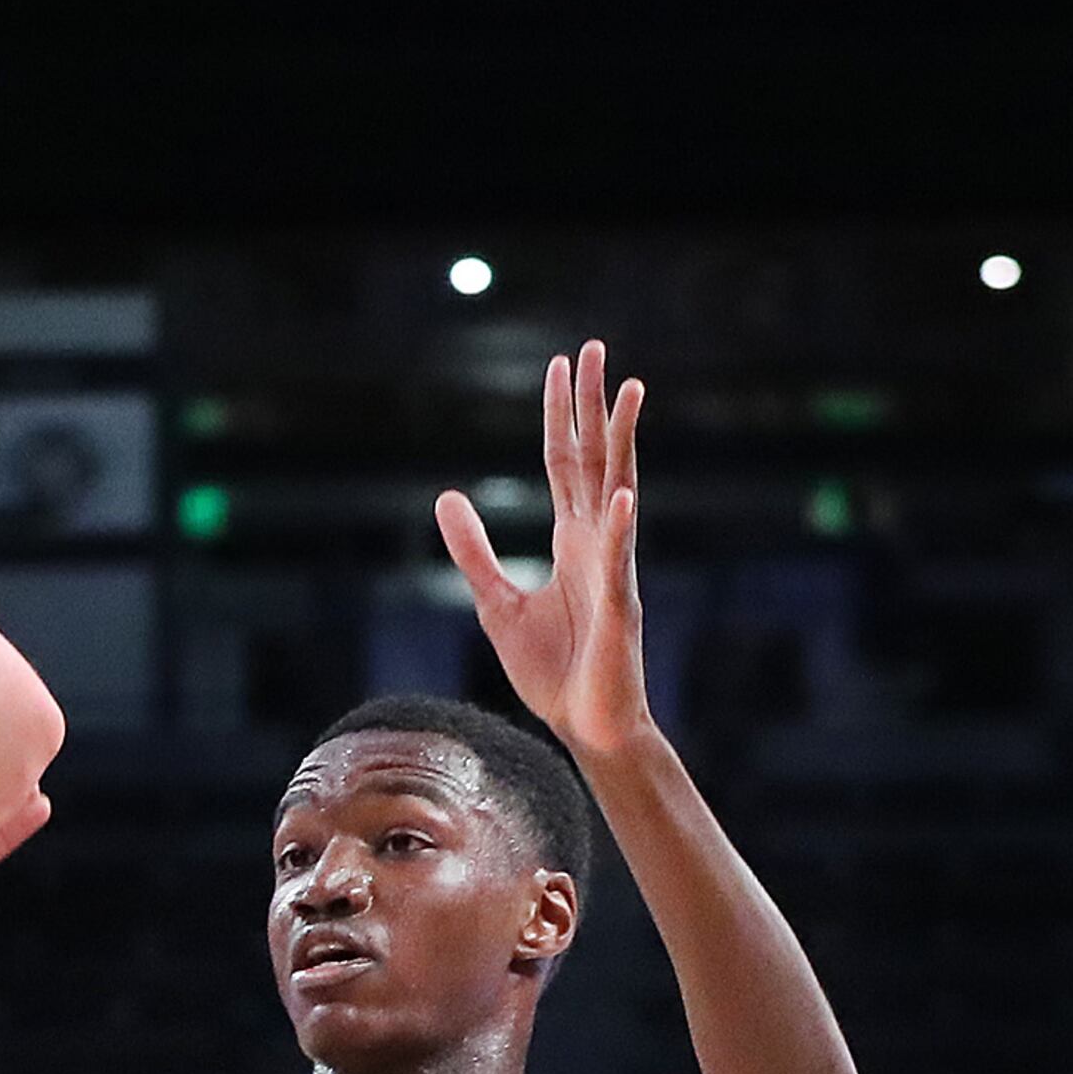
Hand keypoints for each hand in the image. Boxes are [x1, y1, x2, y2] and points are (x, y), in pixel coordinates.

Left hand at [435, 339, 652, 761]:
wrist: (585, 725)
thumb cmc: (552, 670)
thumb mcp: (496, 602)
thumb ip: (474, 552)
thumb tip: (447, 498)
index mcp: (572, 540)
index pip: (566, 463)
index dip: (560, 415)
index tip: (560, 365)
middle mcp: (599, 542)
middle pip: (595, 459)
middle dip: (592, 405)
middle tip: (592, 348)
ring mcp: (613, 570)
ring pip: (618, 491)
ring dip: (620, 442)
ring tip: (626, 391)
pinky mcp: (619, 608)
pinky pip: (619, 562)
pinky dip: (621, 528)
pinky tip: (622, 495)